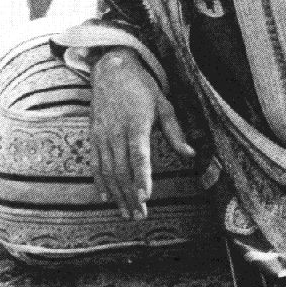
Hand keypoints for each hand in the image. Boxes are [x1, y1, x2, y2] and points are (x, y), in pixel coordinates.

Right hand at [90, 47, 194, 219]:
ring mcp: (102, 135)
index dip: (142, 177)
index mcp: (137, 124)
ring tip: (127, 213)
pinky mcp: (93, 136)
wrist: (111, 70)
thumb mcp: (164, 104)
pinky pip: (95, 164)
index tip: (145, 195)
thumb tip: (191, 154)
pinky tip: (107, 197)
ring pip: (109, 171)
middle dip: (131, 195)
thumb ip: (176, 132)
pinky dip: (100, 182)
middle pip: (123, 170)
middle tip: (140, 216)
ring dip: (118, 195)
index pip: (139, 155)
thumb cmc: (143, 88)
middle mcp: (117, 131)